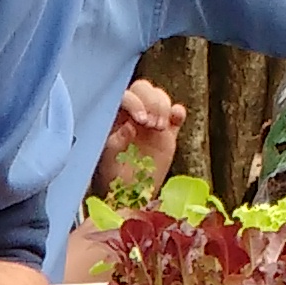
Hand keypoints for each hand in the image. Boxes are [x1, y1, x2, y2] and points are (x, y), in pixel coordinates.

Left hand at [94, 76, 185, 204]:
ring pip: (160, 97)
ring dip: (163, 107)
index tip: (139, 121)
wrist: (129, 195)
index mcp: (114, 115)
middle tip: (151, 126)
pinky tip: (176, 119)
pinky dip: (178, 112)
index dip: (135, 102)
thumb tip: (127, 127)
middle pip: (144, 89)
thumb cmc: (112, 178)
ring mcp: (150, 120)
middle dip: (151, 102)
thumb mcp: (107, 160)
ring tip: (159, 129)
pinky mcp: (168, 131)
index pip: (126, 94)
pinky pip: (176, 113)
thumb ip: (114, 142)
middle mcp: (132, 113)